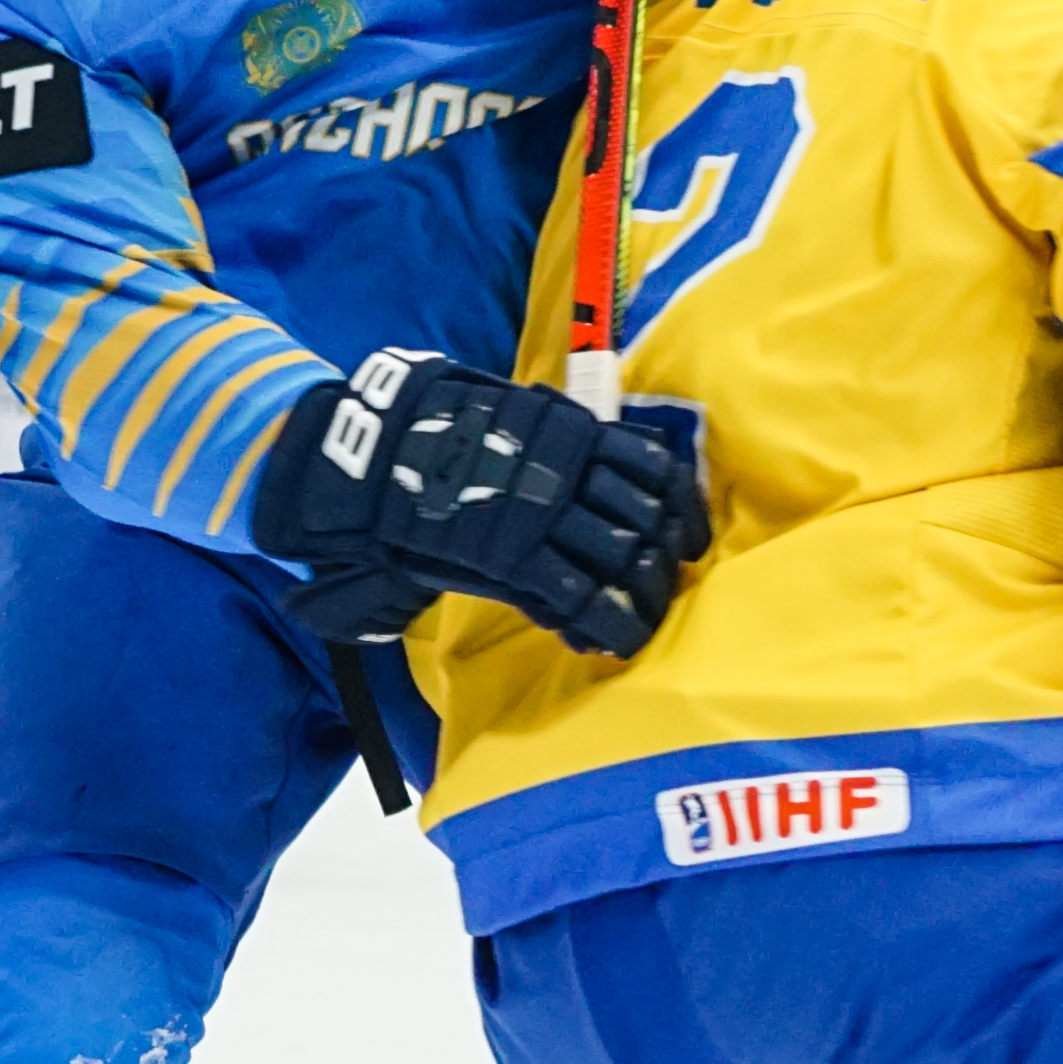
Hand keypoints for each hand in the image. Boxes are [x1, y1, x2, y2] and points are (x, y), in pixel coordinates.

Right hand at [247, 350, 711, 660]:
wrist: (372, 458)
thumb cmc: (437, 438)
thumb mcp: (508, 420)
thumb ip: (557, 439)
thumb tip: (605, 458)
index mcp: (571, 431)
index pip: (654, 467)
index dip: (682, 507)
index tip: (689, 538)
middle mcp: (567, 470)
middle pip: (647, 517)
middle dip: (664, 559)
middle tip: (664, 587)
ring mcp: (543, 514)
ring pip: (623, 557)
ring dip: (642, 595)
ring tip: (641, 618)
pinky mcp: (515, 557)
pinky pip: (580, 596)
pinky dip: (603, 624)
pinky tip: (606, 643)